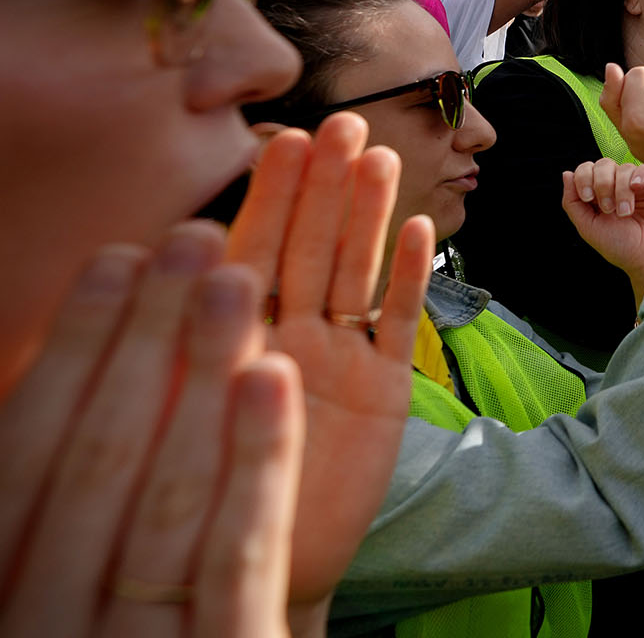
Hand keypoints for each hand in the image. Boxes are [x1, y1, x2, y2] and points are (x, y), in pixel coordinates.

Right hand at [0, 229, 304, 637]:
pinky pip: (239, 555)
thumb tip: (65, 369)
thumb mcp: (60, 571)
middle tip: (191, 237)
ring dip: (203, 375)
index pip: (29, 457)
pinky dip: (257, 463)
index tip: (113, 260)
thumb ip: (51, 493)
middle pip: (103, 459)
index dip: (71, 352)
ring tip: (238, 276)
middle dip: (147, 342)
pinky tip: (274, 375)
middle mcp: (47, 619)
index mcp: (6, 593)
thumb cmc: (103, 631)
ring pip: (170, 497)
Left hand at [224, 115, 433, 612]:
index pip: (250, 249)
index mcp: (233, 334)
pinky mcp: (386, 391)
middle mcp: (288, 336)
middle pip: (309, 247)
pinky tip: (422, 232)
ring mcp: (340, 358)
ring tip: (382, 158)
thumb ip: (196, 334)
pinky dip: (411, 280)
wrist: (267, 562)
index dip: (270, 195)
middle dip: (325, 186)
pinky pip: (399, 325)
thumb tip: (179, 251)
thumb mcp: (184, 408)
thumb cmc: (210, 492)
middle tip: (344, 124)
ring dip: (369, 215)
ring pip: (355, 273)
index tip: (285, 137)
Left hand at [563, 158, 643, 304]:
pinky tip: (636, 189)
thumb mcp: (587, 227)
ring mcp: (636, 184)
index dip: (584, 178)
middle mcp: (616, 185)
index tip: (588, 198)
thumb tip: (566, 174)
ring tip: (625, 213)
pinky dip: (638, 176)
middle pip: (604, 164)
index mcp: (597, 193)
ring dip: (621, 190)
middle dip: (602, 184)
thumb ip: (572, 202)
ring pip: (624, 168)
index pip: (586, 170)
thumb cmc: (617, 246)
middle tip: (608, 209)